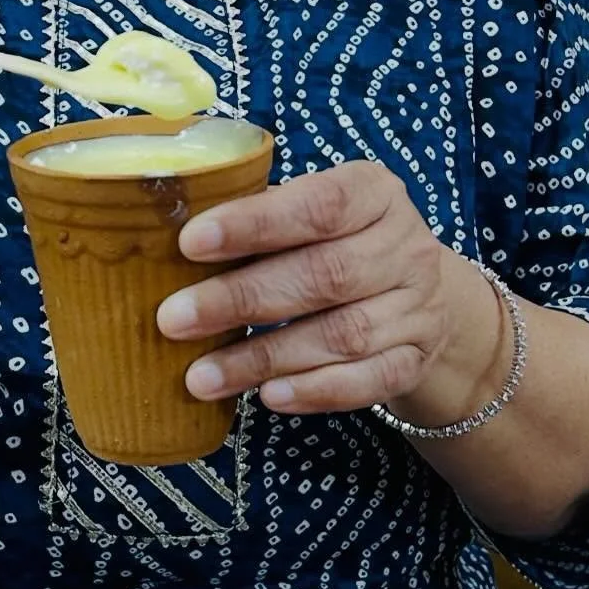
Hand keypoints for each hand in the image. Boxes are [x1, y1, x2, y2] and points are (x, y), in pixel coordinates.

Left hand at [155, 160, 499, 416]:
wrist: (420, 293)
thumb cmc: (338, 242)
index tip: (189, 242)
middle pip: (324, 275)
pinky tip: (267, 396)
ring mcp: (419, 307)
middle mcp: (406, 246)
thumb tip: (168, 237)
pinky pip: (368, 382)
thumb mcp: (311, 211)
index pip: (318, 204)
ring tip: (201, 375)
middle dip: (241, 299)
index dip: (253, 224)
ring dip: (264, 357)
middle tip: (174, 319)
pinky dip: (316, 391)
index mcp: (374, 192)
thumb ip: (260, 216)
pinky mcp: (417, 359)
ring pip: (342, 335)